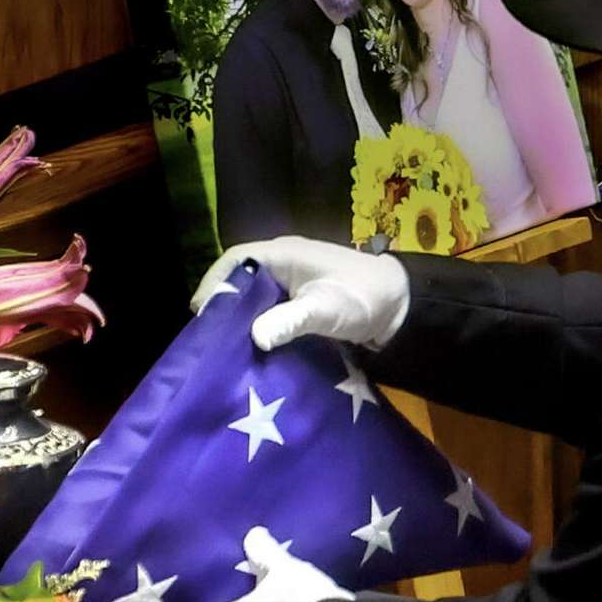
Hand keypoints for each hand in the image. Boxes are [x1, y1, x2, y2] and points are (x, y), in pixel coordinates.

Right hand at [189, 236, 409, 350]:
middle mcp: (284, 263)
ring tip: (223, 343)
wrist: (403, 306)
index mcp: (285, 254)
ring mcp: (294, 281)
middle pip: (241, 278)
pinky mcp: (302, 299)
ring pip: (255, 294)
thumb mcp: (327, 310)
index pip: (236, 260)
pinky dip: (258, 323)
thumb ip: (292, 320)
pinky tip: (252, 347)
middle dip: (223, 303)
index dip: (214, 282)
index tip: (199, 311)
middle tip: (207, 334)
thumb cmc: (364, 297)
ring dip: (240, 315)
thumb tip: (255, 336)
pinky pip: (270, 307)